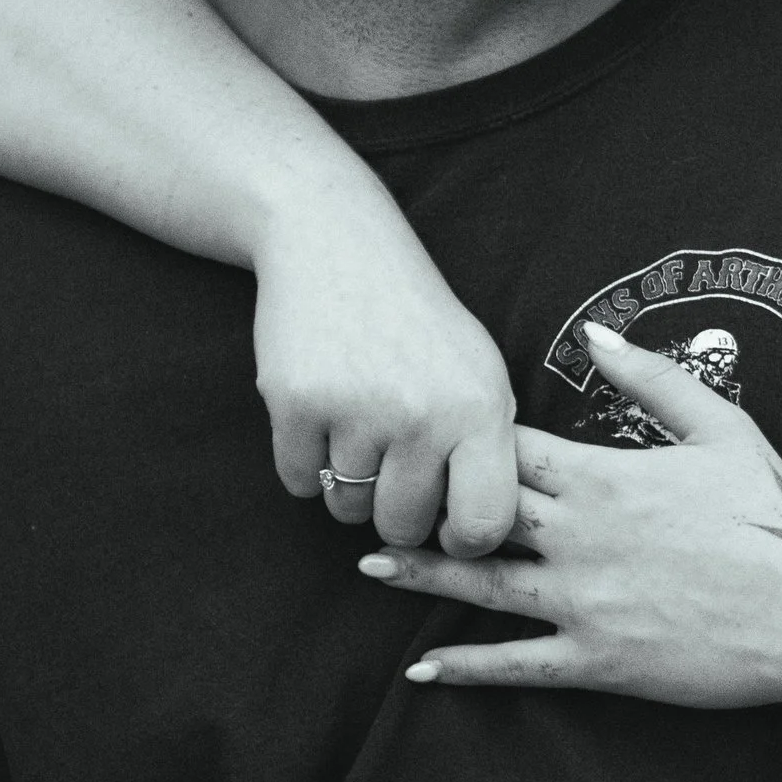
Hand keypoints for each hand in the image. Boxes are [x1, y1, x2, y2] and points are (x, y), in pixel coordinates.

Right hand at [250, 185, 519, 551]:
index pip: (484, 525)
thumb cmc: (415, 319)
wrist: (335, 242)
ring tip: (355, 423)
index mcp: (479, 408)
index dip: (463, 538)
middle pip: (403, 526)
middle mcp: (422, 415)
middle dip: (393, 508)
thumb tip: (475, 535)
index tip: (447, 522)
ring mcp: (356, 410)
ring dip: (346, 483)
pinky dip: (304, 462)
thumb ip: (486, 449)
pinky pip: (299, 482)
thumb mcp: (478, 370)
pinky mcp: (296, 403)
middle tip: (390, 460)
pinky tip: (321, 413)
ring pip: (346, 508)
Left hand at [360, 320, 781, 702]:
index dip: (465, 438)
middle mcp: (578, 536)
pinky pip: (516, 665)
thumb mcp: (723, 428)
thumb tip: (599, 333)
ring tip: (369, 565)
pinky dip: (465, 667)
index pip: (510, 448)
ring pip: (481, 583)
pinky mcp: (596, 660)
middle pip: (477, 509)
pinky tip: (422, 669)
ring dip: (421, 572)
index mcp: (604, 477)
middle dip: (421, 499)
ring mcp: (582, 602)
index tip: (429, 427)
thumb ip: (654, 379)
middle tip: (370, 491)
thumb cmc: (774, 518)